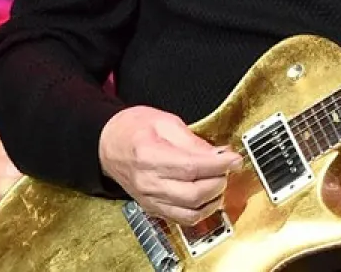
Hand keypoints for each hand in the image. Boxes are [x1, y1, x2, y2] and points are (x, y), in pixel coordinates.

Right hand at [99, 105, 242, 224]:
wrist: (106, 144)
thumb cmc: (131, 129)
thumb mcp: (164, 122)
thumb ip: (192, 140)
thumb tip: (218, 154)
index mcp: (149, 156)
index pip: (192, 167)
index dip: (218, 165)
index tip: (234, 159)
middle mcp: (148, 183)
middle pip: (194, 193)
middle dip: (218, 181)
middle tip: (227, 168)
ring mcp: (149, 199)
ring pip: (190, 212)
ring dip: (212, 199)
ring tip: (218, 181)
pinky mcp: (152, 208)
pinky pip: (182, 219)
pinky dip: (200, 211)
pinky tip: (208, 197)